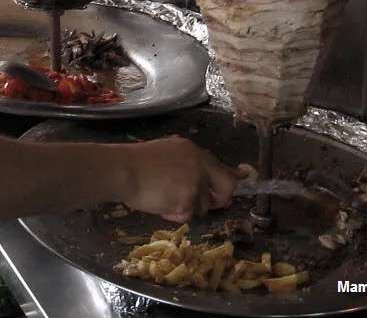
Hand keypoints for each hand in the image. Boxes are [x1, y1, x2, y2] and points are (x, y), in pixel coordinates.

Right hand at [120, 136, 237, 222]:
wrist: (124, 170)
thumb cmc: (138, 162)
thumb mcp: (168, 152)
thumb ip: (188, 162)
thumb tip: (201, 176)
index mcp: (194, 151)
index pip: (222, 166)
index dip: (233, 177)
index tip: (242, 180)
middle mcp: (200, 164)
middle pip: (227, 186)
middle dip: (221, 199)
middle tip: (208, 203)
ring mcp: (195, 182)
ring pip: (202, 206)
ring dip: (187, 208)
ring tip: (164, 199)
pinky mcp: (188, 199)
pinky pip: (188, 215)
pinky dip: (175, 215)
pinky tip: (160, 205)